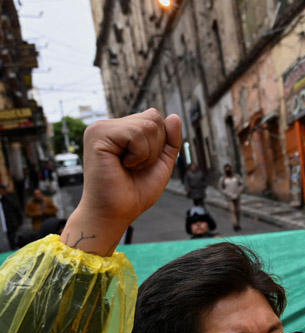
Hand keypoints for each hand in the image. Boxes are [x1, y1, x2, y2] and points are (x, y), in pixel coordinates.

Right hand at [61, 109, 181, 254]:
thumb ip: (170, 140)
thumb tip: (174, 116)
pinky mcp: (97, 134)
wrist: (116, 212)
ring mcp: (101, 128)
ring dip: (147, 154)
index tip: (143, 163)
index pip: (154, 117)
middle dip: (155, 148)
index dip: (160, 142)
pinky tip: (123, 165)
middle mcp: (109, 125)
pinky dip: (139, 155)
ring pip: (147, 125)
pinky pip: (136, 133)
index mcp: (121, 130)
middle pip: (153, 118)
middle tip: (135, 167)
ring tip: (129, 166)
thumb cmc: (135, 192)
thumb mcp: (161, 163)